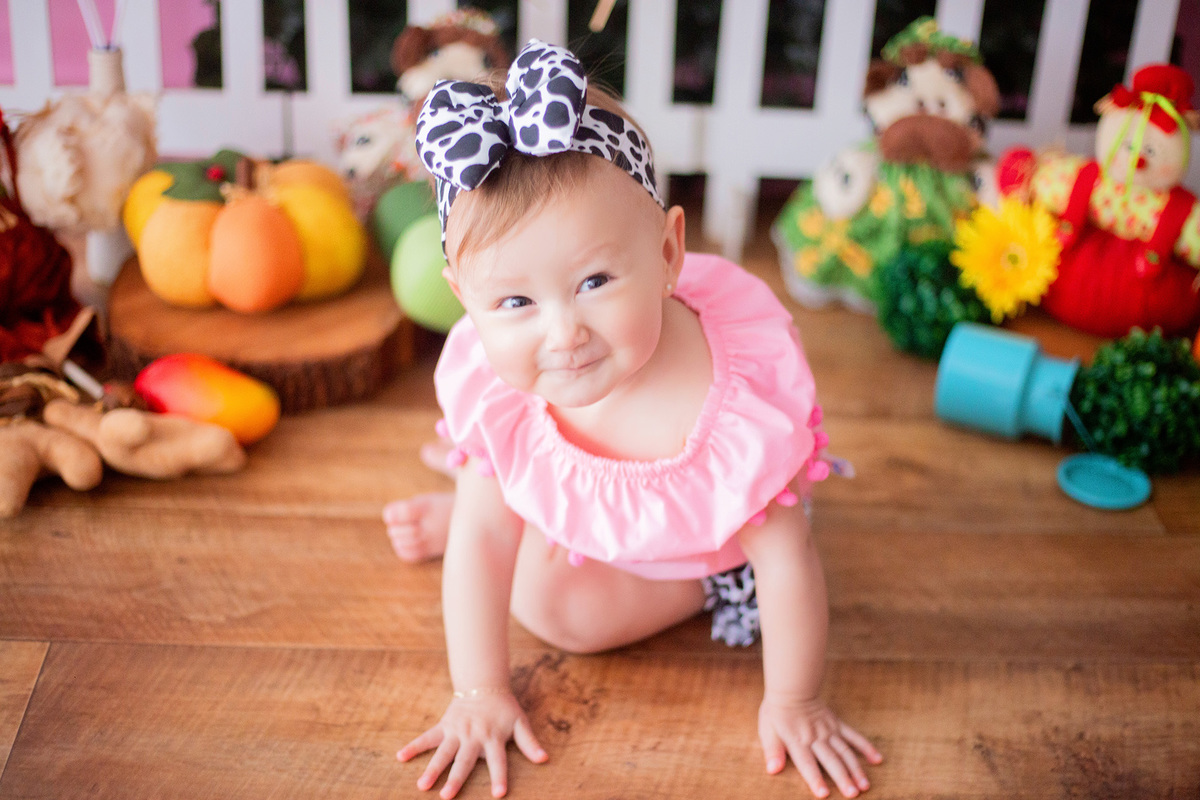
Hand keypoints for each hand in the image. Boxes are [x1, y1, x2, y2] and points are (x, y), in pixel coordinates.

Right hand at [398, 691, 547, 798]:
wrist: (484, 685)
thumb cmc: (504, 708)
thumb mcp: (520, 722)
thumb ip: (530, 743)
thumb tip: (545, 759)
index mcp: (493, 738)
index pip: (498, 761)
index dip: (499, 777)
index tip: (498, 794)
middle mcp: (473, 736)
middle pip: (463, 761)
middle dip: (455, 779)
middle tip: (446, 797)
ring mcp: (456, 731)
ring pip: (442, 752)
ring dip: (432, 768)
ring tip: (422, 785)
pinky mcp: (444, 726)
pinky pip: (427, 737)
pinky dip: (414, 746)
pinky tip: (400, 756)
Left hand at [759, 696, 882, 797]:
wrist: (792, 688)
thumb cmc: (777, 713)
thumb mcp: (767, 730)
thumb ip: (773, 751)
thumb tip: (773, 770)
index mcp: (797, 741)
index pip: (807, 763)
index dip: (815, 779)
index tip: (824, 794)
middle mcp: (815, 737)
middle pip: (831, 760)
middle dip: (842, 778)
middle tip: (853, 794)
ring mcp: (829, 730)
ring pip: (845, 751)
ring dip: (855, 768)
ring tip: (865, 785)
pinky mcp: (837, 724)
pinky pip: (854, 736)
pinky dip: (866, 747)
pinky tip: (877, 759)